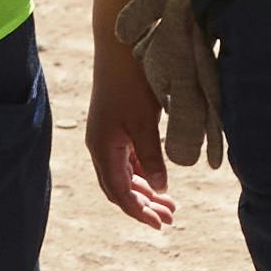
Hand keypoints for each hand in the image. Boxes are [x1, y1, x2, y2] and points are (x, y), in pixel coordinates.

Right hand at [84, 46, 177, 233]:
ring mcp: (107, 136)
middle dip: (144, 206)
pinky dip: (143, 172)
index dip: (139, 212)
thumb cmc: (131, 82)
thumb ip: (153, 157)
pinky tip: (159, 179)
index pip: (120, 193)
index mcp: (103, 149)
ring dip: (145, 190)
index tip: (160, 225)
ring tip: (169, 204)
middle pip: (120, 188)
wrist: (118, 46)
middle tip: (170, 219)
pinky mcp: (115, 126)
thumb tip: (162, 189)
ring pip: (124, 174)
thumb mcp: (145, 123)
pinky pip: (127, 159)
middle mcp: (101, 146)